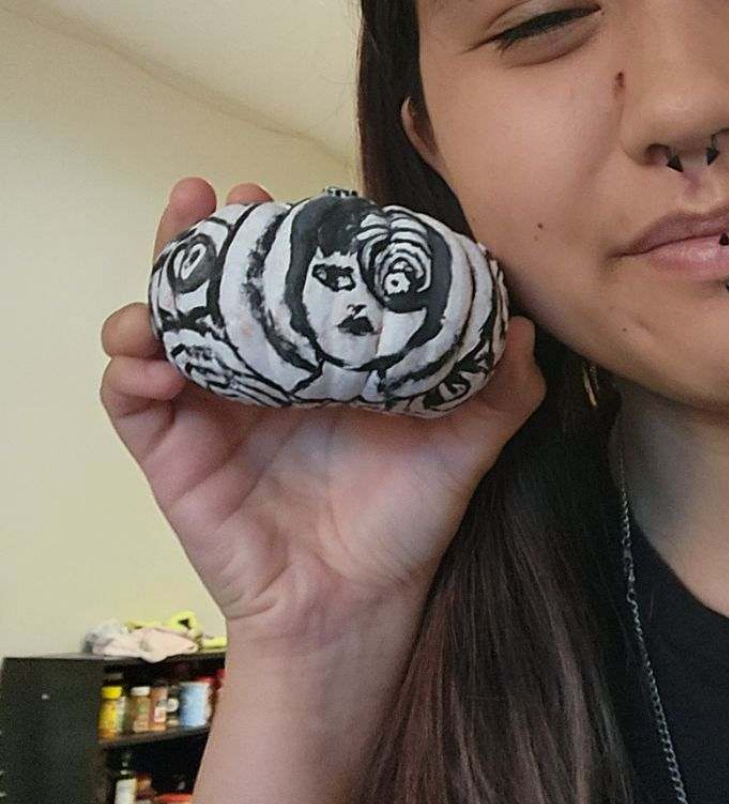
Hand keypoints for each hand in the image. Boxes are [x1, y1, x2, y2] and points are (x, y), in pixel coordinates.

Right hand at [99, 178, 545, 654]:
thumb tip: (523, 324)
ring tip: (169, 264)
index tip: (277, 195)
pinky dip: (129, 368)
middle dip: (201, 236)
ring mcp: (210, 412)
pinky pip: (132, 399)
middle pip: (212, 288)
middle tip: (210, 197)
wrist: (357, 608)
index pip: (284, 279)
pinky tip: (153, 355)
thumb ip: (498, 389)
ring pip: (161, 328)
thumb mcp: (463, 447)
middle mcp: (258, 376)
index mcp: (318, 362)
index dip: (273, 234)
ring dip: (154, 288)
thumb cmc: (403, 524)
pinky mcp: (175, 455)